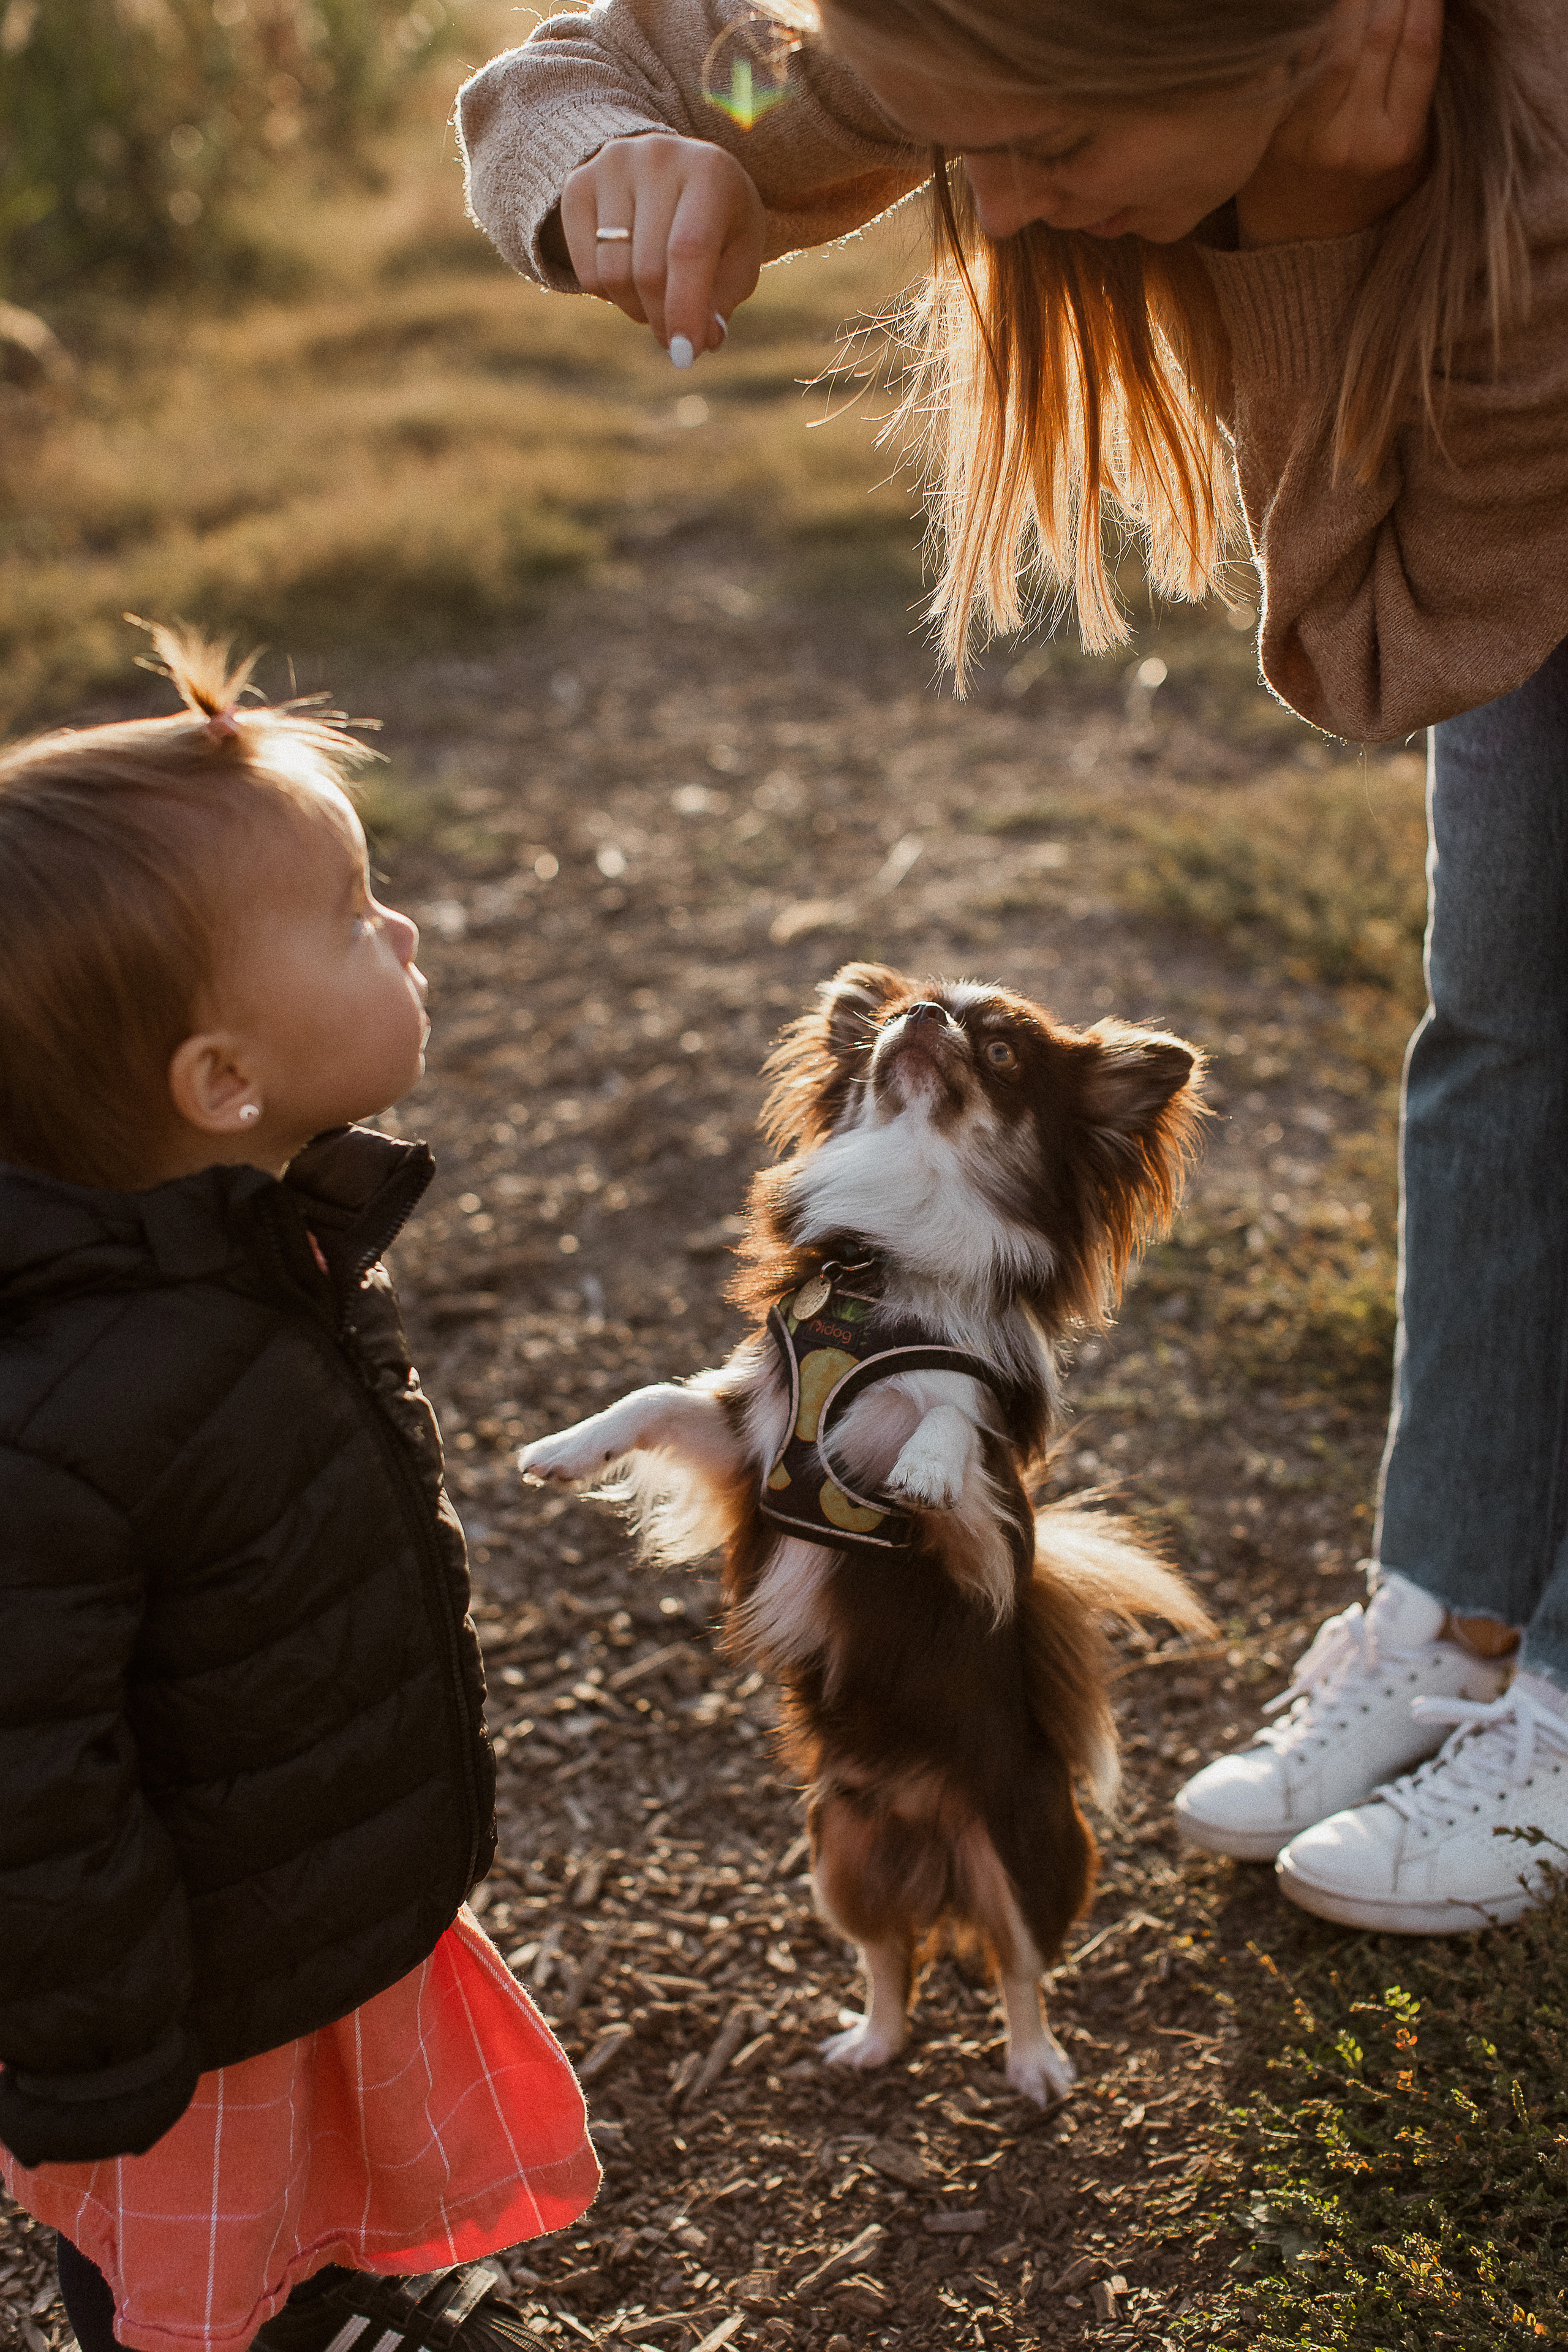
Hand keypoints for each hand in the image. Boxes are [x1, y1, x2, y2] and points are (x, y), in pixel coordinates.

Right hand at [560, 133, 765, 361]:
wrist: (675, 169)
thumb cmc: (718, 222)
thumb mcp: (738, 256)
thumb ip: (723, 300)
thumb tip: (702, 340)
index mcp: (708, 170)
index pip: (688, 250)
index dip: (684, 308)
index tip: (685, 354)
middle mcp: (657, 156)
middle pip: (648, 268)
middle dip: (661, 319)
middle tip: (674, 337)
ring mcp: (612, 164)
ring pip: (612, 273)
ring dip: (635, 309)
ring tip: (655, 301)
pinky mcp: (578, 183)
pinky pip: (586, 269)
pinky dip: (608, 294)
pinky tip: (629, 280)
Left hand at [1236, 0, 1441, 245]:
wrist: (1302, 236)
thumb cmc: (1368, 187)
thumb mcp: (1411, 156)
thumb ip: (1417, 97)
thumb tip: (1426, 21)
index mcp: (1397, 142)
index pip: (1417, 54)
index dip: (1424, 5)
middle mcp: (1354, 137)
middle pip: (1376, 41)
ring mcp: (1311, 133)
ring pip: (1335, 47)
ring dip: (1351, 3)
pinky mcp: (1276, 128)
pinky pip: (1299, 65)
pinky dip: (1315, 31)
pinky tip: (1323, 12)